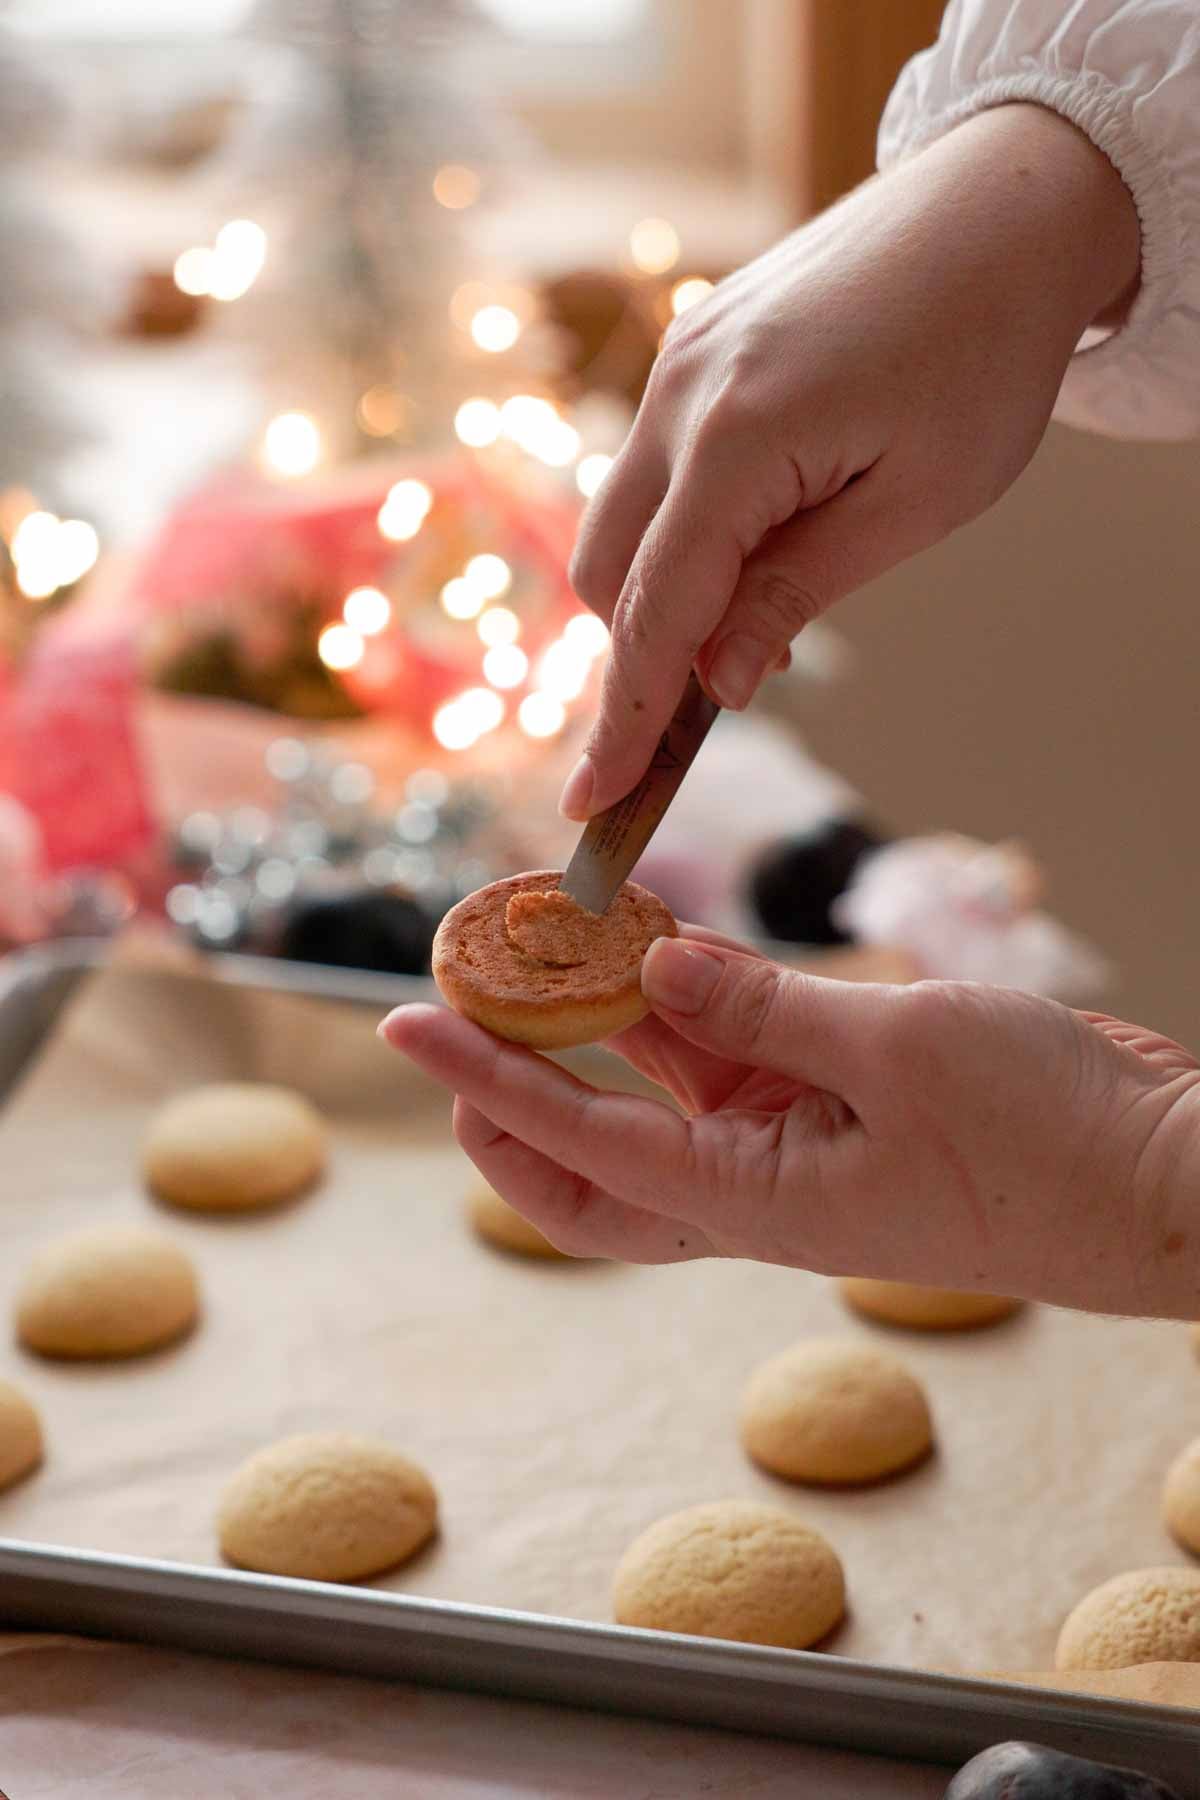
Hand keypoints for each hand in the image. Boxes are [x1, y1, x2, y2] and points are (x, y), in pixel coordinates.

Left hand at [381, 932, 1199, 1319]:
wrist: (1164, 1181)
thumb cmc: (1050, 1142)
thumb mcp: (901, 1051)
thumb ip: (765, 1009)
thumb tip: (654, 967)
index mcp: (754, 1199)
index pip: (579, 1143)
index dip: (484, 1082)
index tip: (408, 1024)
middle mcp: (755, 1182)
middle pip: (591, 1159)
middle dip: (513, 1087)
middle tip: (456, 1001)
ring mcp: (797, 1143)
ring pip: (658, 1088)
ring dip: (596, 1021)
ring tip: (538, 939)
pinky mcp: (839, 1101)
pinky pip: (733, 1052)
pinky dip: (686, 1000)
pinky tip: (654, 936)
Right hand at [560, 103, 1139, 819]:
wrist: (1002, 205)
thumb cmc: (984, 355)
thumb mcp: (912, 505)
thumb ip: (794, 592)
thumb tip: (719, 680)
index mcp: (736, 438)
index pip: (655, 611)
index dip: (625, 719)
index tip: (594, 803)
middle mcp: (679, 395)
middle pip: (607, 574)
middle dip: (641, 655)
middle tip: (713, 708)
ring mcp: (676, 363)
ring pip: (619, 522)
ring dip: (662, 591)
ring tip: (755, 616)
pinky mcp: (692, 349)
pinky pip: (650, 467)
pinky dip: (679, 529)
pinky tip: (755, 540)